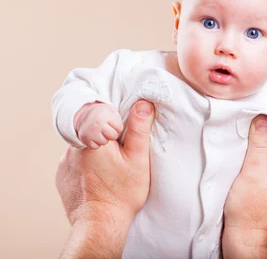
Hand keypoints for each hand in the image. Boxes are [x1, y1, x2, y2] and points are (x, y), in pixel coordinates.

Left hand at [56, 100, 155, 258]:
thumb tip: (143, 103)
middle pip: (93, 129)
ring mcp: (64, 162)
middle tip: (122, 153)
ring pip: (84, 145)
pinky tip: (99, 176)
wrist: (100, 225)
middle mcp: (73, 147)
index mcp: (93, 138)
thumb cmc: (122, 193)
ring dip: (96, 150)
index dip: (118, 121)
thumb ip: (139, 129)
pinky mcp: (61, 175)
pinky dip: (86, 164)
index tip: (127, 133)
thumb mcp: (138, 159)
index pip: (104, 114)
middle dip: (107, 137)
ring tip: (110, 168)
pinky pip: (75, 161)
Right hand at [222, 114, 266, 258]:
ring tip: (254, 120)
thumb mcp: (252, 171)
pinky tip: (253, 141)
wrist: (243, 233)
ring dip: (265, 136)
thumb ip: (260, 144)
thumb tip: (265, 116)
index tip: (266, 103)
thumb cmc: (248, 207)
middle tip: (258, 107)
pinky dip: (262, 147)